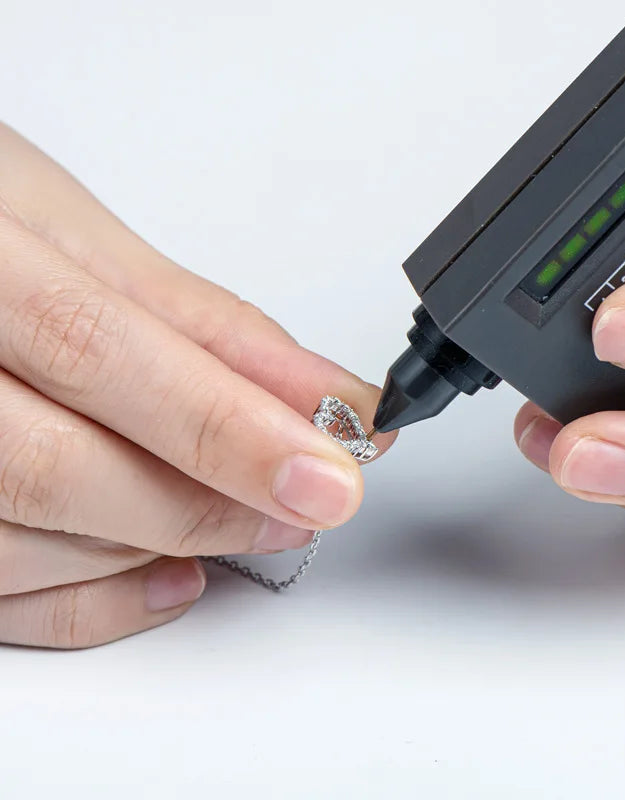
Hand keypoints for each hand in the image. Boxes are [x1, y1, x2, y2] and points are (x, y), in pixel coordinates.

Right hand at [0, 123, 394, 647]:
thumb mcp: (86, 244)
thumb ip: (208, 327)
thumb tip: (326, 399)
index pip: (95, 353)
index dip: (226, 426)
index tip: (328, 472)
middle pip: (58, 470)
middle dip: (210, 503)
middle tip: (307, 501)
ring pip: (34, 548)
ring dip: (167, 544)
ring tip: (243, 516)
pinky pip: (5, 600)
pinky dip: (103, 600)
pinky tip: (169, 569)